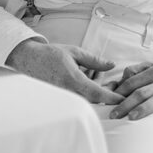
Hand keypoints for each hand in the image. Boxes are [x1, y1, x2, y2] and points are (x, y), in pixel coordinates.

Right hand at [5, 39, 122, 104]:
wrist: (29, 60)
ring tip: (96, 74)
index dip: (113, 98)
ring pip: (87, 100)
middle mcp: (69, 92)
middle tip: (114, 84)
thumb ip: (94, 60)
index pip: (98, 94)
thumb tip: (112, 65)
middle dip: (107, 93)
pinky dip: (86, 91)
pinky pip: (78, 99)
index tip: (124, 99)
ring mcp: (64, 98)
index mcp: (74, 80)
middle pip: (95, 100)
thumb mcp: (74, 52)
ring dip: (96, 91)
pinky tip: (86, 77)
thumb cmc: (51, 54)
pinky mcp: (61, 100)